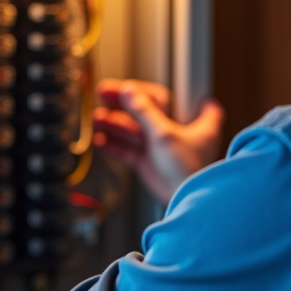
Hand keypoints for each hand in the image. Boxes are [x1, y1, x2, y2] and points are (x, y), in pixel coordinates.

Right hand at [92, 79, 223, 204]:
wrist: (187, 204)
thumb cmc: (190, 170)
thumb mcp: (165, 134)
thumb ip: (145, 111)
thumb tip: (129, 91)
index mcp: (193, 118)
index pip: (165, 96)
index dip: (144, 90)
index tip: (125, 86)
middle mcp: (177, 130)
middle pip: (145, 111)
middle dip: (123, 104)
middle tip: (104, 93)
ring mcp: (162, 147)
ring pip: (134, 131)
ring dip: (115, 124)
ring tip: (98, 118)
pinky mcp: (150, 163)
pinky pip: (129, 150)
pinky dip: (115, 146)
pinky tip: (101, 140)